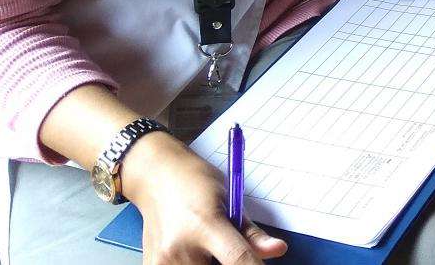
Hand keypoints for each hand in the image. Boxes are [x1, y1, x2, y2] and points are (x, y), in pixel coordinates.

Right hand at [121, 132, 286, 263]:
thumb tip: (278, 250)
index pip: (237, 258)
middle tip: (225, 246)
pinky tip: (191, 254)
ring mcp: (162, 261)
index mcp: (206, 224)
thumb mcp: (230, 200)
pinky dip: (193, 264)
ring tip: (206, 248)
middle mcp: (179, 247)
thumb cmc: (195, 183)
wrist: (156, 177)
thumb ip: (252, 233)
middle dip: (231, 264)